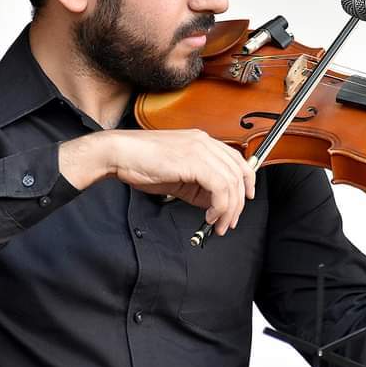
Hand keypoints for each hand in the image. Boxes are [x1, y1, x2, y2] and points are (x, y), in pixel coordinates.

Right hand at [60, 130, 255, 234]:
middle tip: (229, 222)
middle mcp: (205, 142)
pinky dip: (219, 205)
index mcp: (203, 141)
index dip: (246, 182)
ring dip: (229, 209)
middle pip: (238, 173)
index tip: (244, 201)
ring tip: (218, 224)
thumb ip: (198, 187)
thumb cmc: (141, 163)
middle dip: (238, 203)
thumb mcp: (177, 176)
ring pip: (231, 182)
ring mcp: (200, 149)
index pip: (237, 160)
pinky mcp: (194, 161)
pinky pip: (220, 187)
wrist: (119, 154)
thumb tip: (214, 204)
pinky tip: (209, 216)